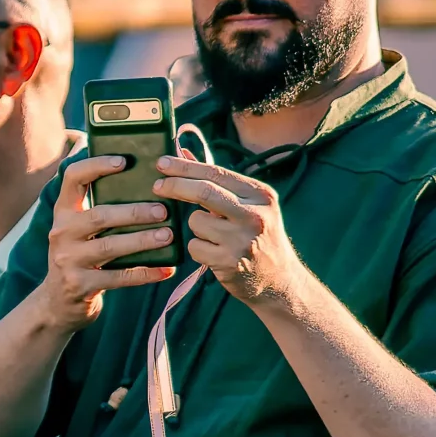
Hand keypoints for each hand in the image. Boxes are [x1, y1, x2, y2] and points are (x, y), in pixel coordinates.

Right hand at [32, 155, 177, 330]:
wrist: (58, 302)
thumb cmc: (81, 256)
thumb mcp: (80, 230)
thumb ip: (101, 207)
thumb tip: (145, 179)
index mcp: (63, 212)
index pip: (72, 178)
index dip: (96, 165)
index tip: (124, 161)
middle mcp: (61, 232)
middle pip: (99, 216)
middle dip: (134, 212)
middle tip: (163, 210)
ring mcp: (68, 260)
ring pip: (109, 246)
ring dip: (142, 240)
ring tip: (168, 236)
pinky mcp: (79, 285)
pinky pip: (118, 277)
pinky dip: (144, 273)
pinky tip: (166, 269)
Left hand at [153, 156, 304, 306]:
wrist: (279, 281)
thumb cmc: (258, 237)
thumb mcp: (250, 206)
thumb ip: (218, 182)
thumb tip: (184, 155)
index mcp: (261, 195)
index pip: (216, 173)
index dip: (184, 167)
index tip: (162, 163)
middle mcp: (254, 215)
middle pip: (203, 191)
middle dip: (175, 186)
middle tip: (156, 186)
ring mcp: (242, 240)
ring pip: (195, 221)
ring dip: (196, 227)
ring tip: (215, 237)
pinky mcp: (228, 262)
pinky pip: (194, 247)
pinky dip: (198, 249)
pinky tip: (215, 254)